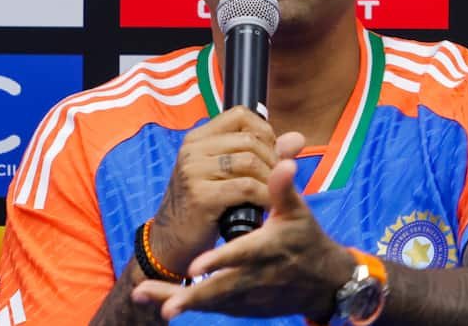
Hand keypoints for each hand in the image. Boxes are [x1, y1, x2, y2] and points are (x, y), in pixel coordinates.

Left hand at [132, 158, 355, 320]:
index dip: (221, 261)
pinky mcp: (243, 305)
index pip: (243, 255)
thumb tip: (285, 160)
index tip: (194, 267)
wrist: (321, 281)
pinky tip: (160, 302)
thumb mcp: (299, 213)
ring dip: (182, 301)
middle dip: (193, 297)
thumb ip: (284, 188)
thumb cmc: (306, 240)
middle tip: (166, 305)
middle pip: (222, 289)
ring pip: (213, 301)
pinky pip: (213, 307)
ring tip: (146, 296)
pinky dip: (188, 304)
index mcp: (270, 249)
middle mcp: (257, 275)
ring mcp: (249, 294)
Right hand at [149, 106, 304, 274]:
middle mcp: (192, 149)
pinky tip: (267, 206)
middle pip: (250, 140)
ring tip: (274, 194)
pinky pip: (246, 187)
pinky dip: (264, 196)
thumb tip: (298, 138)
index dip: (264, 132)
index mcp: (198, 138)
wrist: (173, 242)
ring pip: (250, 162)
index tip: (271, 155)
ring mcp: (193, 171)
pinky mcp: (200, 196)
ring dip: (270, 180)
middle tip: (278, 181)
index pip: (240, 115)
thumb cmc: (205, 207)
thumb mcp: (229, 175)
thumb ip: (265, 153)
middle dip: (272, 160)